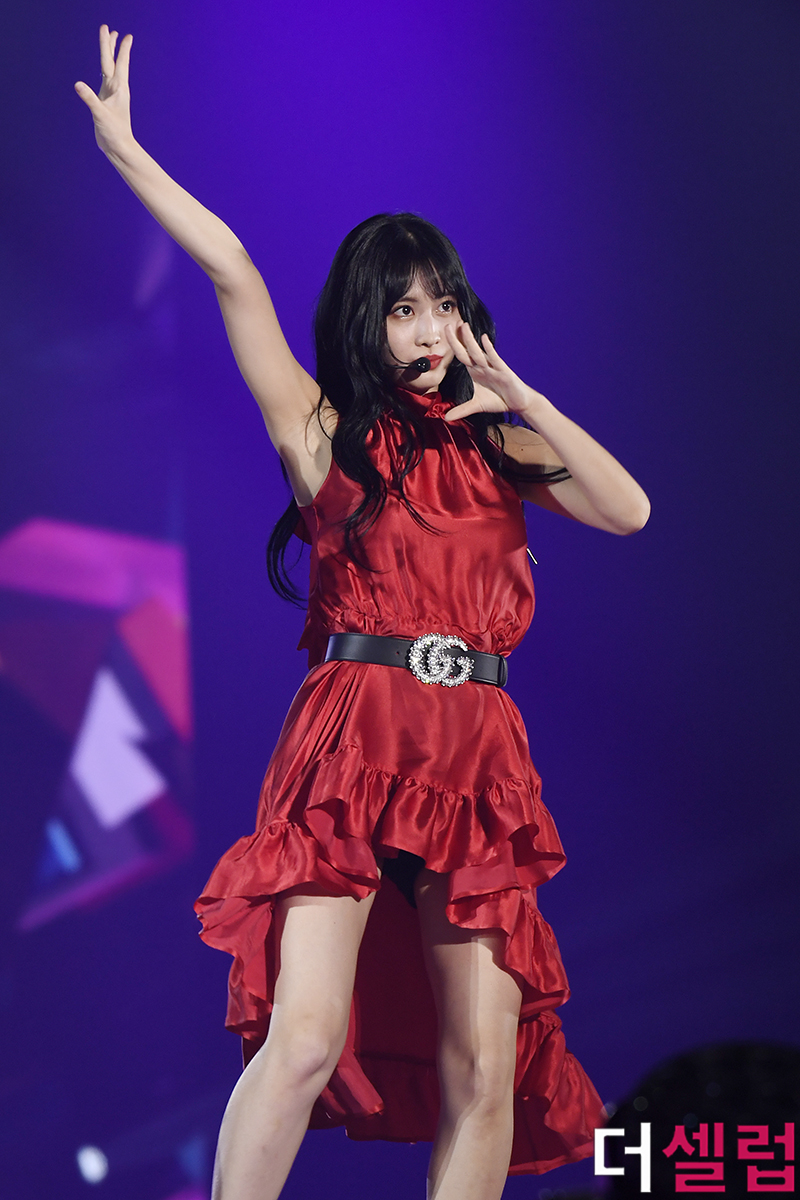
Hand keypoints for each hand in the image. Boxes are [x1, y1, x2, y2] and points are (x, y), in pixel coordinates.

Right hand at [74, 25, 133, 156]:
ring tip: (110, 40)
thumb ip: (90, 99)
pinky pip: (104, 80)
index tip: (125, 35)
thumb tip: (78, 84)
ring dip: (109, 54)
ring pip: (108, 69)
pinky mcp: (104, 101)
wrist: (118, 148)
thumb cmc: (114, 133)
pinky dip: (103, 71)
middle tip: (109, 28)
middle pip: (112, 61)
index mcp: (118, 89)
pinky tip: (103, 70)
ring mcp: (110, 94)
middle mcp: (115, 89)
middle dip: (110, 45)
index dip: (120, 49)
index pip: (118, 63)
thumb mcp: (100, 115)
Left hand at [443, 322, 543, 421]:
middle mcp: (482, 366)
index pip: (461, 355)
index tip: (444, 332)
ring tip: (463, 326)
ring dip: (470, 339)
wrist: (518, 403)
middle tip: (449, 323)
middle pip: (467, 350)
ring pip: (478, 351)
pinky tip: (484, 339)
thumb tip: (446, 418)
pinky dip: (489, 349)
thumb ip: (461, 410)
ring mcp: (493, 367)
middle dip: (458, 338)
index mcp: (475, 371)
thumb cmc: (499, 400)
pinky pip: (494, 358)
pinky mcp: (503, 371)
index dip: (453, 345)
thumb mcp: (476, 406)